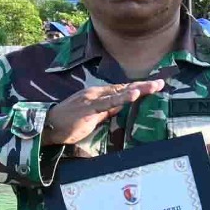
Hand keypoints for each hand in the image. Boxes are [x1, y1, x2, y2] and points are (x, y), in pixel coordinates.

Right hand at [45, 80, 164, 148]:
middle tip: (161, 83)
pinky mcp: (90, 107)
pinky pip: (109, 102)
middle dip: (143, 86)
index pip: (122, 90)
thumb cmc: (70, 123)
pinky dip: (122, 98)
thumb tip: (121, 107)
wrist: (49, 126)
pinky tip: (133, 95)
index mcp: (99, 95)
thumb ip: (107, 111)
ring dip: (138, 89)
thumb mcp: (94, 116)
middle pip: (125, 88)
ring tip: (154, 86)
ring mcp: (93, 98)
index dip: (139, 88)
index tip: (155, 86)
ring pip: (120, 92)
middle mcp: (97, 93)